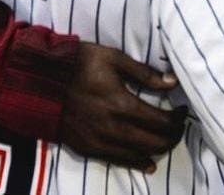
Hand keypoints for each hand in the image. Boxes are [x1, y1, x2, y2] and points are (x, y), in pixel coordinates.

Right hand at [59, 43, 186, 170]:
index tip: (183, 112)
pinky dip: (135, 163)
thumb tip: (173, 83)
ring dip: (156, 151)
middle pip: (153, 142)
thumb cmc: (80, 64)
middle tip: (179, 129)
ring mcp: (97, 141)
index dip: (177, 120)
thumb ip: (146, 74)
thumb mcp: (115, 59)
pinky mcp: (85, 148)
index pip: (160, 121)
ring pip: (137, 155)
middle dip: (172, 137)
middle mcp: (111, 127)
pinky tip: (146, 163)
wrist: (40, 80)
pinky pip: (116, 160)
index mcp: (121, 103)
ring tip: (167, 143)